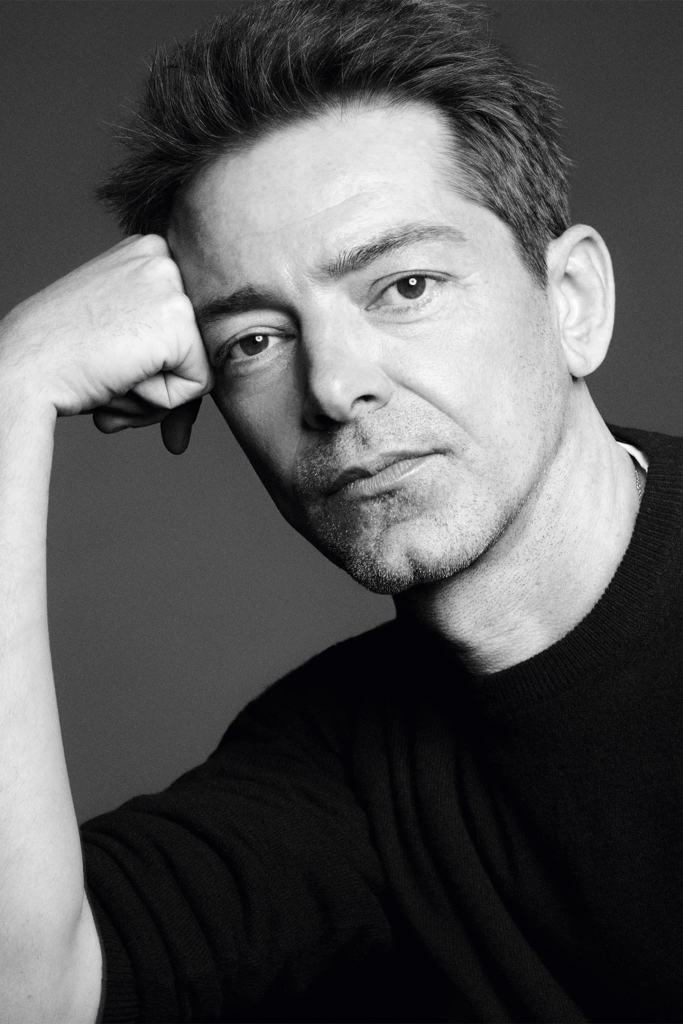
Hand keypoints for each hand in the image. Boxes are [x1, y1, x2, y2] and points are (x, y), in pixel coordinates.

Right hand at [0, 234, 212, 452]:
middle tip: (110, 373)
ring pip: (200, 368)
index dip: (158, 359)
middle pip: (198, 344)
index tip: (115, 357)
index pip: (187, 324)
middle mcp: (164, 257)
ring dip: (157, 393)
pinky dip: (161, 400)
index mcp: (148, 251)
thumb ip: (158, 345)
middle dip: (161, 380)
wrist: (21, 368)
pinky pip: (199, 387)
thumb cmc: (60, 359)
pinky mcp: (179, 321)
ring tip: (112, 373)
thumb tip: (187, 421)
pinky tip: (121, 377)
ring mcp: (173, 285)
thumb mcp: (117, 332)